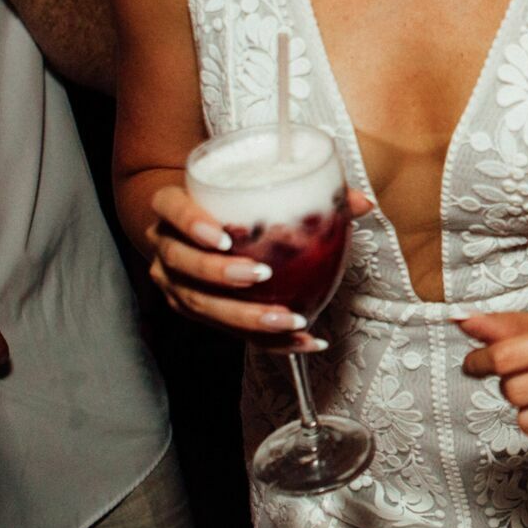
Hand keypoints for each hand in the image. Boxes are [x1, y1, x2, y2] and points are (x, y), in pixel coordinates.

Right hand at [146, 183, 372, 351]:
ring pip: (201, 305)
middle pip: (185, 265)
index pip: (171, 208)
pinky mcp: (194, 310)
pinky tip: (302, 341)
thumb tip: (362, 203)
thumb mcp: (255, 187)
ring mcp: (174, 282)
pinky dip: (266, 340)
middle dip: (221, 275)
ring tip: (289, 319)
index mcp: (173, 206)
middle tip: (262, 275)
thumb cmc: (229, 200)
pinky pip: (227, 331)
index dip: (192, 223)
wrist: (193, 221)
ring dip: (246, 316)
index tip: (224, 236)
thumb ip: (309, 190)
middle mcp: (165, 246)